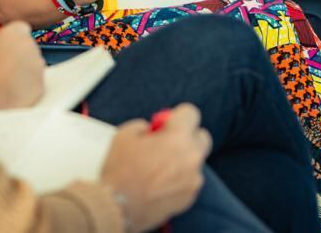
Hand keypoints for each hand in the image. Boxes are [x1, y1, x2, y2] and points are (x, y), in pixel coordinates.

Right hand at [0, 21, 44, 109]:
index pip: (21, 30)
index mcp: (14, 31)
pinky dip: (28, 89)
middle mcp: (30, 44)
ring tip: (6, 83)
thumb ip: (3, 45)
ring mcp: (38, 65)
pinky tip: (13, 93)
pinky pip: (36, 84)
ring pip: (34, 67)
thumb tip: (11, 47)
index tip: (8, 48)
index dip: (14, 41)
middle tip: (6, 68)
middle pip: (30, 48)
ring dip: (25, 73)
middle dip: (22, 57)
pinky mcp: (41, 84)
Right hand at [100, 104, 211, 231]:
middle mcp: (191, 157)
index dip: (177, 115)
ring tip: (159, 167)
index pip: (191, 113)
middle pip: (202, 136)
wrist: (119, 207)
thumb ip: (144, 125)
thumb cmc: (121, 171)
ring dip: (183, 159)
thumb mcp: (125, 134)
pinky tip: (160, 182)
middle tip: (167, 142)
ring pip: (195, 160)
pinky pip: (191, 179)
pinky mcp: (190, 196)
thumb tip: (153, 130)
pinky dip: (180, 178)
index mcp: (178, 138)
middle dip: (187, 136)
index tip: (168, 121)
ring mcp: (193, 179)